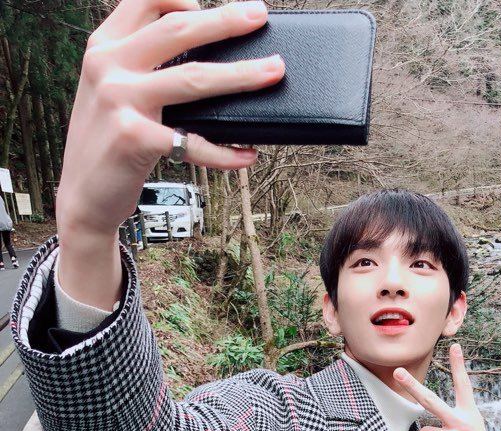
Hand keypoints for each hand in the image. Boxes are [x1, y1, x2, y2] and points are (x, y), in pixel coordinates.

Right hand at [55, 0, 284, 238]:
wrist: (81, 197)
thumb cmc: (107, 144)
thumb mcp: (110, 92)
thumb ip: (139, 65)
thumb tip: (198, 52)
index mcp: (103, 48)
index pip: (144, 2)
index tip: (213, 4)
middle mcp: (108, 66)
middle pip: (178, 30)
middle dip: (225, 20)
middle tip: (259, 15)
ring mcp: (120, 100)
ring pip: (194, 78)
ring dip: (241, 75)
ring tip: (273, 71)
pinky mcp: (135, 138)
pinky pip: (194, 142)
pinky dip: (226, 152)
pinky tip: (247, 154)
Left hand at [393, 343, 494, 430]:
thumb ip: (454, 421)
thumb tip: (424, 429)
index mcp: (471, 415)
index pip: (464, 386)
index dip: (459, 366)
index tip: (455, 346)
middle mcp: (462, 423)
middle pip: (431, 400)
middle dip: (412, 385)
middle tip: (397, 372)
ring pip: (424, 429)